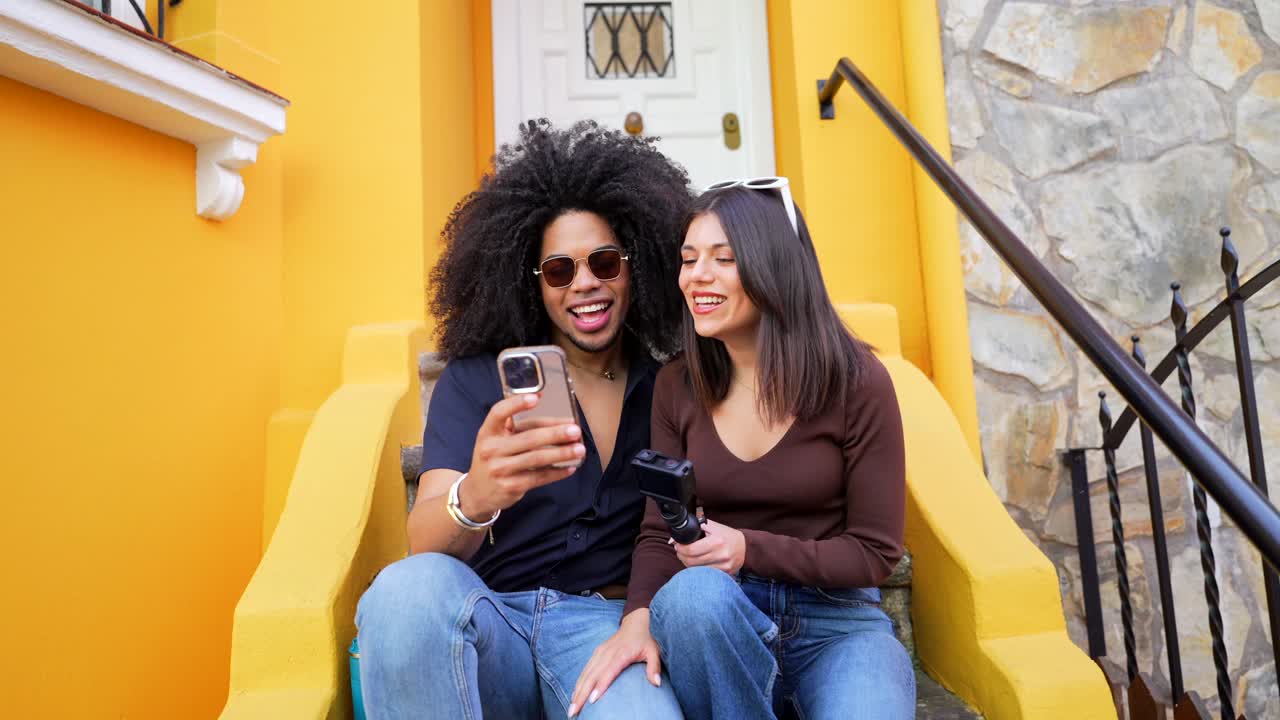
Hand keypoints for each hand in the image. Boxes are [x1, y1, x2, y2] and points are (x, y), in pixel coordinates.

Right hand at [458, 393, 584, 517]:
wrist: (477, 492)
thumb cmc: (494, 459)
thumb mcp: (497, 440)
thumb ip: (520, 429)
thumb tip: (561, 422)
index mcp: (487, 432)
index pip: (498, 412)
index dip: (516, 404)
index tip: (536, 398)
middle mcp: (491, 449)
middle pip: (528, 437)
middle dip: (555, 433)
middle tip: (575, 430)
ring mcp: (501, 469)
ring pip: (537, 458)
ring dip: (562, 453)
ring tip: (579, 449)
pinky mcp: (511, 486)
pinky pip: (539, 477)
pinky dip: (557, 472)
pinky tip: (569, 467)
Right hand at [568, 609, 661, 716]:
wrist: (635, 623)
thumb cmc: (645, 640)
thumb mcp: (654, 651)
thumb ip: (654, 667)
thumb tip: (657, 683)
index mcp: (620, 654)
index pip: (608, 672)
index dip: (599, 686)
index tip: (592, 700)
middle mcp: (607, 654)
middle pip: (591, 676)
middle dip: (581, 695)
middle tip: (574, 711)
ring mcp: (600, 653)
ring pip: (585, 674)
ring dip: (577, 691)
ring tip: (572, 708)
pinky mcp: (597, 653)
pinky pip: (585, 670)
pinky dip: (579, 683)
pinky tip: (575, 694)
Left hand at [672, 519, 745, 573]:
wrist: (745, 547)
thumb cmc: (727, 535)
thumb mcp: (713, 526)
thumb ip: (694, 528)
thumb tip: (674, 538)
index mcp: (717, 541)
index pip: (692, 549)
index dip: (680, 548)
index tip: (677, 545)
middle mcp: (721, 555)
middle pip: (692, 561)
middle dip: (681, 556)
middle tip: (679, 551)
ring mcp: (723, 566)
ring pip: (696, 570)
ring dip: (687, 563)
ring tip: (687, 556)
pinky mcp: (725, 574)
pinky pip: (705, 574)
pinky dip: (697, 569)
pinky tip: (696, 563)